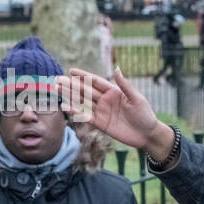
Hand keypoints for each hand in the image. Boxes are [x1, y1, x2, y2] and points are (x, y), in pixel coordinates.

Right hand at [56, 67, 173, 158]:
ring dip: (70, 96)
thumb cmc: (145, 114)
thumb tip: (116, 68)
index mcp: (114, 91)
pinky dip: (75, 111)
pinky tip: (65, 106)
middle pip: (86, 91)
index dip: (83, 76)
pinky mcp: (100, 124)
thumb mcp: (136, 98)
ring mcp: (102, 112)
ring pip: (83, 102)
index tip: (71, 70)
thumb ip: (124, 85)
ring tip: (57, 89)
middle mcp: (105, 100)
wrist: (146, 134)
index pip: (96, 81)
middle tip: (57, 79)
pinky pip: (85, 116)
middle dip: (71, 85)